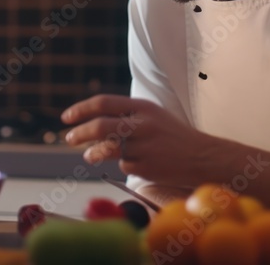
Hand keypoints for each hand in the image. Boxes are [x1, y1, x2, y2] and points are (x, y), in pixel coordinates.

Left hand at [61, 95, 212, 185]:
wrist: (202, 156)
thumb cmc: (172, 135)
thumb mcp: (152, 115)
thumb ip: (127, 115)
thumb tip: (92, 120)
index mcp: (143, 107)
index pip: (104, 103)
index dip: (81, 109)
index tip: (67, 117)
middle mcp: (143, 125)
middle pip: (100, 126)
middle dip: (79, 133)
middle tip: (68, 138)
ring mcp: (144, 147)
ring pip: (109, 149)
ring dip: (94, 153)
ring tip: (89, 156)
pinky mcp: (146, 167)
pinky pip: (124, 165)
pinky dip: (125, 164)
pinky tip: (139, 163)